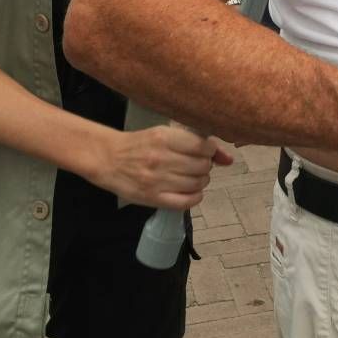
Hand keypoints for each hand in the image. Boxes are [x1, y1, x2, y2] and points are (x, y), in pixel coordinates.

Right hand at [87, 124, 233, 209]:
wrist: (108, 159)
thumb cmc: (140, 144)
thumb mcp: (164, 134)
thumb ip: (196, 143)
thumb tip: (229, 158)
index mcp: (164, 137)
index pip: (203, 147)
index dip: (210, 151)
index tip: (203, 152)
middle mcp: (161, 158)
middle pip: (202, 167)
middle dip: (205, 167)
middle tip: (196, 166)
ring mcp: (157, 180)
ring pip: (197, 184)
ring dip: (200, 181)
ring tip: (191, 177)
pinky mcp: (153, 198)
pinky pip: (186, 202)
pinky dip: (195, 197)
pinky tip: (190, 192)